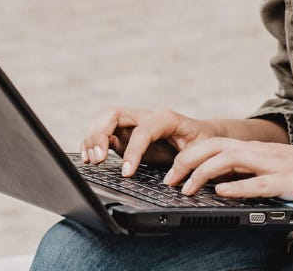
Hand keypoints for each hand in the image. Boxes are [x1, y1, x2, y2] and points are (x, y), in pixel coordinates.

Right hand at [80, 107, 214, 176]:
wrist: (202, 136)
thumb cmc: (203, 142)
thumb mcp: (202, 151)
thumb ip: (188, 162)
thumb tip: (171, 179)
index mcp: (165, 119)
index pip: (142, 130)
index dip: (133, 150)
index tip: (127, 173)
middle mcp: (145, 117)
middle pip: (114, 114)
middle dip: (100, 134)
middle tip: (97, 158)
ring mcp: (132, 125)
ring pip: (104, 120)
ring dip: (92, 138)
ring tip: (90, 160)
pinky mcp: (124, 135)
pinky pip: (103, 133)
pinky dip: (92, 143)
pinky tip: (89, 157)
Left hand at [163, 138, 292, 203]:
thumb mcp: (274, 168)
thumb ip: (250, 172)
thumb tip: (220, 184)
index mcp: (256, 149)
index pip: (214, 144)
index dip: (189, 156)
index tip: (171, 173)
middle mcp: (260, 152)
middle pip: (214, 147)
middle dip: (186, 162)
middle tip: (169, 180)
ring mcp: (273, 165)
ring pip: (230, 160)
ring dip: (203, 174)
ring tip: (187, 189)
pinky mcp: (288, 181)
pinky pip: (258, 182)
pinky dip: (237, 187)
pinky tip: (221, 194)